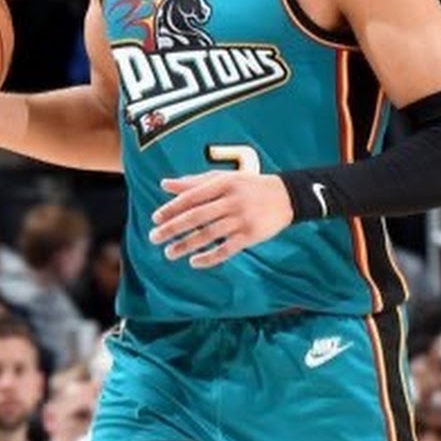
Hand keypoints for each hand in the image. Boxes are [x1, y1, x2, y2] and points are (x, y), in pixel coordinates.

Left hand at [149, 171, 293, 268]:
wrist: (286, 195)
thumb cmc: (248, 185)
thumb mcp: (223, 178)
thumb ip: (193, 182)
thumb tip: (164, 184)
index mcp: (223, 183)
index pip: (192, 197)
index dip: (172, 208)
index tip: (155, 218)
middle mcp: (231, 201)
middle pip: (197, 217)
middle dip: (173, 228)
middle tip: (154, 237)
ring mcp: (242, 219)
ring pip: (208, 235)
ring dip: (186, 245)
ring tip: (169, 253)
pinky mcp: (250, 236)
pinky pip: (226, 250)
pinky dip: (209, 258)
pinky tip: (194, 262)